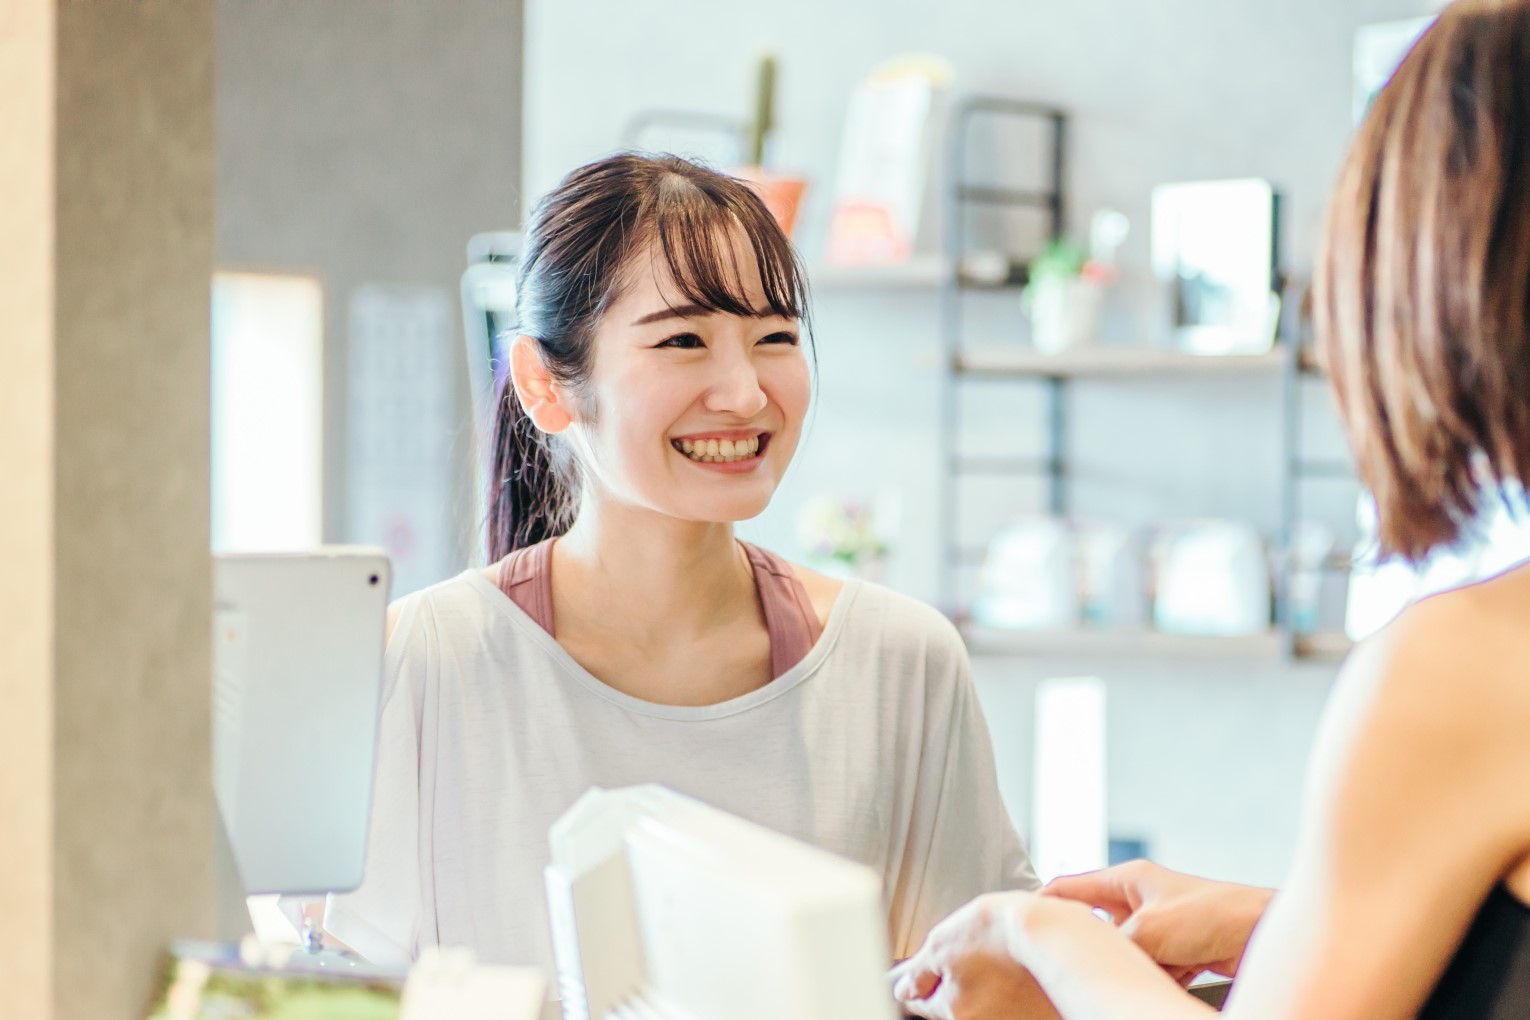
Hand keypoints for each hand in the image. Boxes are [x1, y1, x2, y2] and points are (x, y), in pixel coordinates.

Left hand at [890, 893, 1062, 1019]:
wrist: (1047, 932)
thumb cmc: (999, 932)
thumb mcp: (941, 943)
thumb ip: (917, 972)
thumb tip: (904, 989)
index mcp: (953, 1010)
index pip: (923, 1004)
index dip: (925, 980)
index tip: (930, 969)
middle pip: (954, 1004)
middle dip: (958, 981)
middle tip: (973, 953)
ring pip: (983, 1003)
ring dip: (985, 986)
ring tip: (999, 959)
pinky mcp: (1033, 1015)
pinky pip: (1010, 1004)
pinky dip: (1010, 990)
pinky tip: (1015, 970)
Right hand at [1043, 860, 1272, 983]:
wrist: (1268, 933)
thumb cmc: (1215, 914)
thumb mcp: (1149, 930)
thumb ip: (1112, 947)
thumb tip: (1085, 969)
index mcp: (1128, 880)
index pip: (1068, 889)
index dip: (1043, 907)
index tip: (1019, 928)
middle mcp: (1141, 902)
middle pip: (1098, 930)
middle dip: (1091, 953)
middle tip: (1067, 972)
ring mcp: (1162, 929)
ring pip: (1127, 957)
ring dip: (1130, 972)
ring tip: (1126, 983)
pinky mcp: (1182, 954)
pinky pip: (1154, 972)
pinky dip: (1154, 983)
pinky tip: (1156, 990)